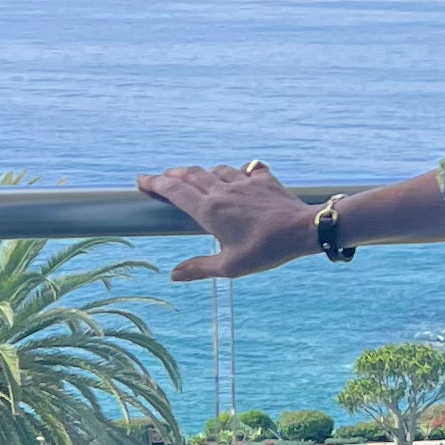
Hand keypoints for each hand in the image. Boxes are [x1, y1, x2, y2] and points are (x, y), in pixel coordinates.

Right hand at [139, 160, 321, 283]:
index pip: (174, 191)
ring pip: (215, 170)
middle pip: (190, 175)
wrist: (303, 230)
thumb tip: (173, 275)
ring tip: (195, 179)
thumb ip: (200, 268)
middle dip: (172, 175)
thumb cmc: (266, 250)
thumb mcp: (230, 267)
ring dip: (202, 173)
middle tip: (161, 179)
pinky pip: (245, 169)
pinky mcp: (263, 179)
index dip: (155, 184)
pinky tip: (239, 176)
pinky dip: (237, 171)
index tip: (141, 181)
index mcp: (209, 210)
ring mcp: (243, 182)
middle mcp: (222, 190)